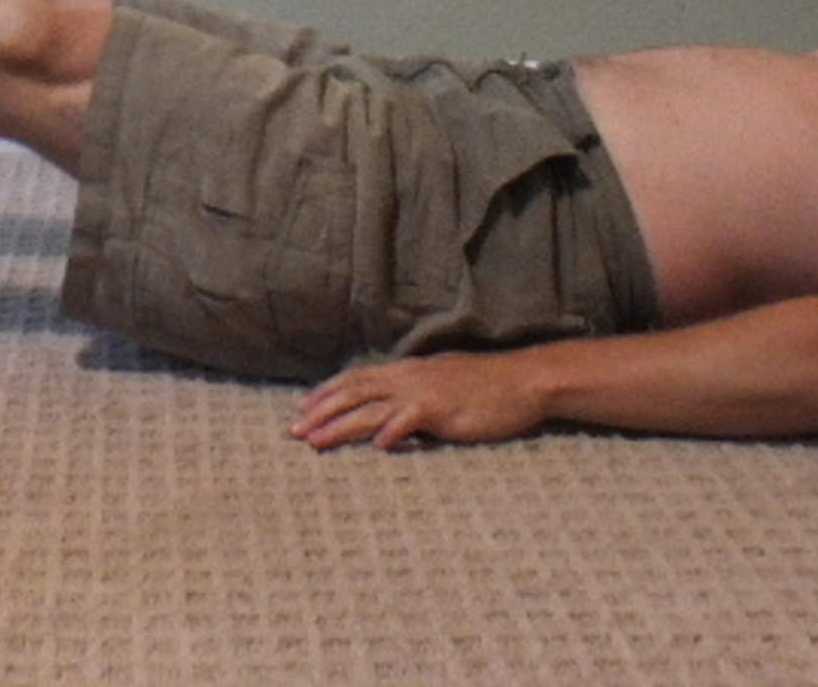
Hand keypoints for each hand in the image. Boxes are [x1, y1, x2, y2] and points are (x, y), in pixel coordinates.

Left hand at [291, 350, 543, 451]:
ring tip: (316, 441)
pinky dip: (392, 431)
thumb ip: (417, 395)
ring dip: (341, 424)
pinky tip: (378, 446)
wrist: (524, 382)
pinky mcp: (443, 409)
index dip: (329, 392)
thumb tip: (395, 412)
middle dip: (322, 410)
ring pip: (372, 407)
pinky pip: (412, 419)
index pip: (359, 378)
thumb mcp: (444, 384)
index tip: (302, 407)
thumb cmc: (487, 387)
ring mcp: (425, 392)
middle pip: (355, 391)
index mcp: (409, 372)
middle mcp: (410, 378)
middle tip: (293, 431)